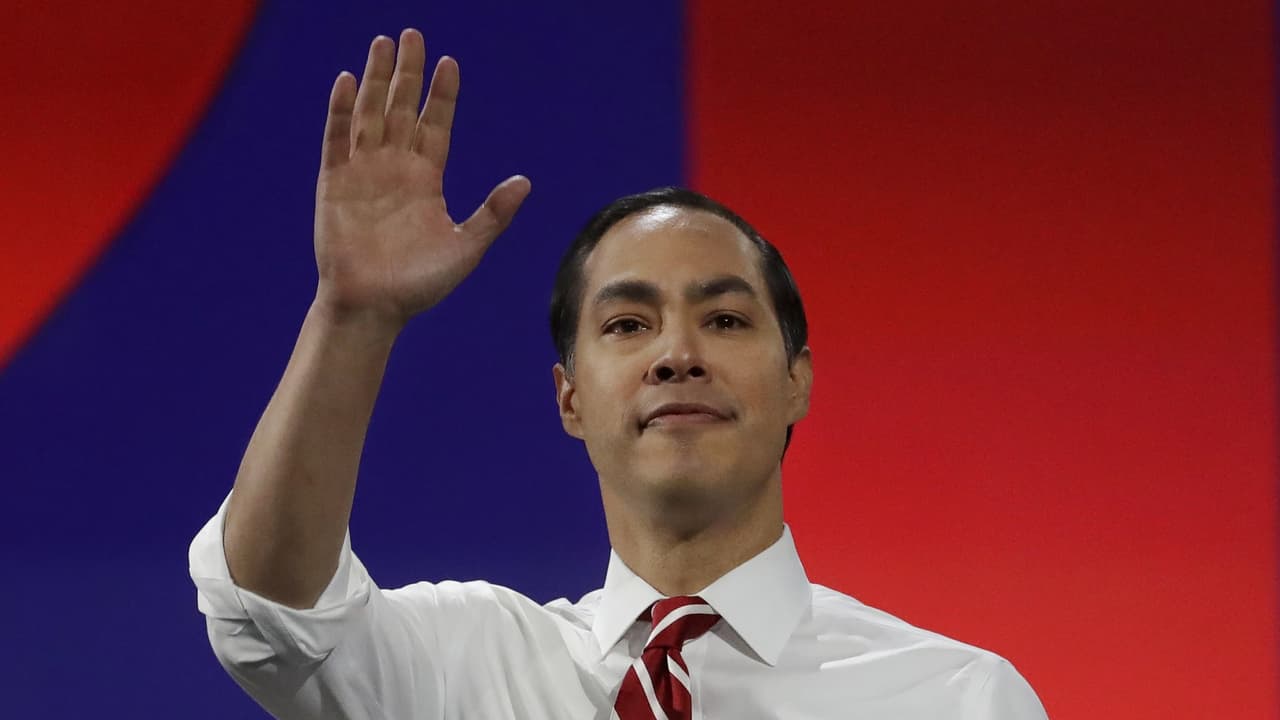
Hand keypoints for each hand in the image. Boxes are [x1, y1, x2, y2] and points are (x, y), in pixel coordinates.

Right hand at [312, 29, 529, 329]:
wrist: (374, 308)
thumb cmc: (420, 285)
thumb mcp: (466, 247)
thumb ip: (493, 214)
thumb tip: (525, 181)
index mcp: (426, 180)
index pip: (436, 125)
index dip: (442, 95)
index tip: (451, 63)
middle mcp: (394, 168)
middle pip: (401, 108)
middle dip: (408, 72)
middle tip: (413, 34)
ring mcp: (363, 172)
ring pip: (370, 114)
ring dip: (375, 79)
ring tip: (382, 43)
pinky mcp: (334, 183)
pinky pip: (337, 139)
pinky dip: (340, 111)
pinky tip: (345, 80)